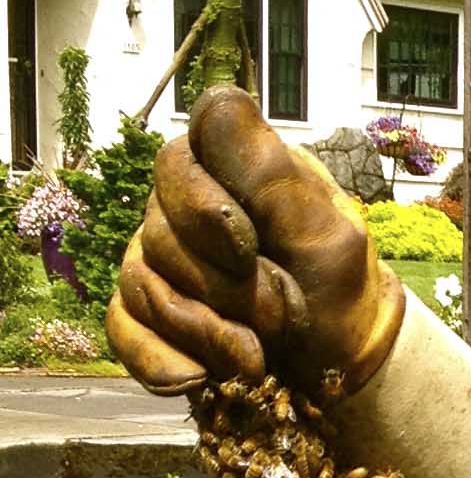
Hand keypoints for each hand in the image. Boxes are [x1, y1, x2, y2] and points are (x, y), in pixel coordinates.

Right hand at [107, 86, 404, 397]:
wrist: (339, 363)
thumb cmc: (340, 288)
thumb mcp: (328, 235)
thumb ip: (274, 175)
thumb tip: (219, 99)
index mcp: (231, 168)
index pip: (181, 154)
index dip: (206, 204)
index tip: (252, 247)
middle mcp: (184, 203)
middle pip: (160, 230)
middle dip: (226, 287)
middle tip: (282, 312)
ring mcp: (157, 256)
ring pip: (142, 284)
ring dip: (207, 331)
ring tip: (259, 353)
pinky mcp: (144, 311)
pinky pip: (124, 329)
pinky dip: (163, 359)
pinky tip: (200, 377)